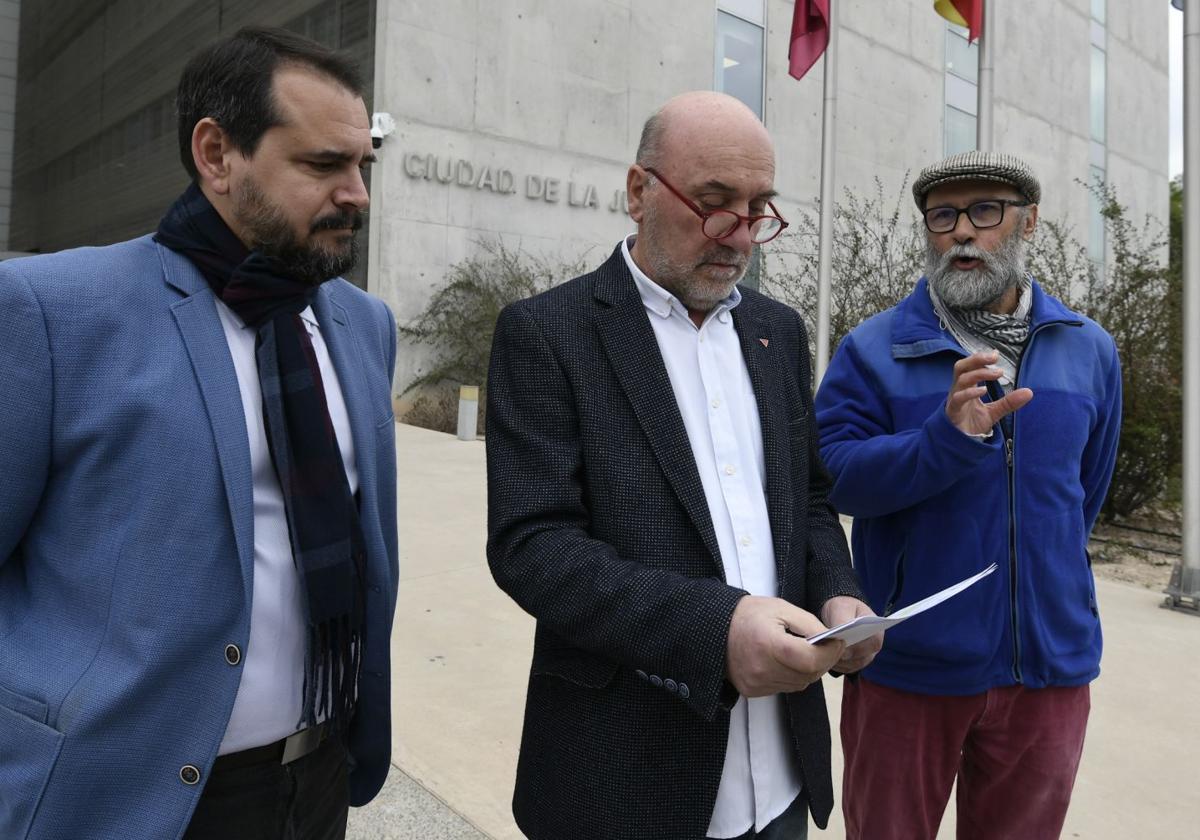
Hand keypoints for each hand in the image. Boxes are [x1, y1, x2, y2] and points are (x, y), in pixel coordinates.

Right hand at [726, 596, 845, 696]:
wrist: (715, 628)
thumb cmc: (749, 614)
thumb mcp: (782, 608)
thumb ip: (810, 624)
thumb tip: (832, 641)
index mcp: (769, 644)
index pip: (811, 660)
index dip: (830, 653)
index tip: (838, 643)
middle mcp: (762, 669)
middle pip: (808, 675)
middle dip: (822, 661)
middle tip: (824, 647)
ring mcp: (756, 683)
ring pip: (799, 684)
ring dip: (807, 670)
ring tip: (801, 652)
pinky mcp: (752, 690)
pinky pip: (784, 687)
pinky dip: (791, 676)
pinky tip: (783, 661)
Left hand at [820, 596, 882, 673]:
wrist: (837, 613)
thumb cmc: (842, 608)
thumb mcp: (841, 608)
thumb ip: (843, 621)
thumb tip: (842, 639)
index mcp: (876, 629)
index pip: (874, 643)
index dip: (859, 647)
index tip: (842, 646)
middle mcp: (873, 646)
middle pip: (862, 657)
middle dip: (844, 656)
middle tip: (828, 651)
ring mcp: (864, 656)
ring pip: (853, 665)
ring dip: (839, 662)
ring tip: (824, 653)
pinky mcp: (854, 663)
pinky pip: (846, 669)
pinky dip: (836, 665)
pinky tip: (825, 657)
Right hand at [945, 351, 1032, 435]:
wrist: (962, 443)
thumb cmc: (973, 424)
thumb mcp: (995, 411)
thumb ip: (1009, 402)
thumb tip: (1029, 392)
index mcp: (966, 386)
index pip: (970, 366)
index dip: (981, 358)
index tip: (996, 354)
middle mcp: (958, 389)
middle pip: (961, 366)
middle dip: (977, 359)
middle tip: (994, 358)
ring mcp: (955, 399)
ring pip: (961, 379)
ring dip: (979, 373)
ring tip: (997, 374)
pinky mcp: (953, 411)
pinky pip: (958, 398)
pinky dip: (970, 392)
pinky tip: (983, 390)